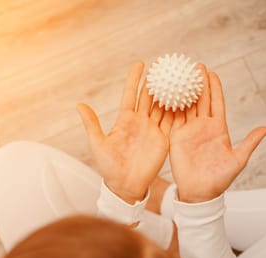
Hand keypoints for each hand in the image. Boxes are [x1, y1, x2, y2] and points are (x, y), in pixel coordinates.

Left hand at [77, 61, 172, 203]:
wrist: (125, 185)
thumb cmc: (108, 167)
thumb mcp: (98, 144)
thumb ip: (92, 124)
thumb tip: (79, 105)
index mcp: (125, 120)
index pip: (131, 94)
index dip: (135, 79)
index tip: (141, 64)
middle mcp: (140, 122)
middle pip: (149, 97)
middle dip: (155, 82)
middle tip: (163, 66)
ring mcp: (153, 130)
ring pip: (163, 107)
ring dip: (169, 93)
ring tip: (177, 78)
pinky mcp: (163, 140)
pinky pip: (172, 122)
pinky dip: (178, 111)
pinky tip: (185, 98)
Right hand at [169, 64, 265, 202]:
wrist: (199, 192)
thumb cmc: (220, 179)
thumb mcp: (238, 160)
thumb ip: (250, 143)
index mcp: (218, 129)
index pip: (216, 103)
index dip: (214, 87)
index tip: (211, 72)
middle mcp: (203, 127)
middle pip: (201, 100)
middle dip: (198, 83)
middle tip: (194, 66)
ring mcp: (189, 131)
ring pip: (186, 106)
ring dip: (183, 91)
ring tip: (179, 75)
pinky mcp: (177, 137)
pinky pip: (173, 118)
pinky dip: (170, 106)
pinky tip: (166, 93)